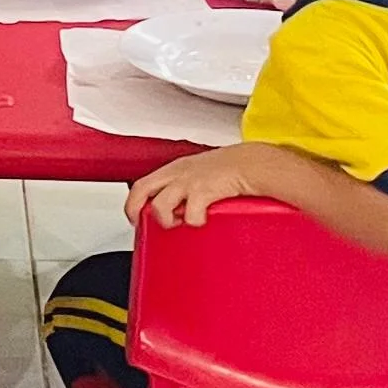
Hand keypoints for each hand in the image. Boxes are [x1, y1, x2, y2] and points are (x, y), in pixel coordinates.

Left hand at [131, 144, 275, 227]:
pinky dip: (193, 221)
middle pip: (141, 189)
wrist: (253, 163)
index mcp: (175, 169)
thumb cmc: (231, 169)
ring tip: (178, 222)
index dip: (134, 201)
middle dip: (135, 209)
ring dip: (165, 219)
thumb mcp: (202, 172)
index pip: (143, 182)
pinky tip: (202, 221)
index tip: (135, 214)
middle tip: (139, 223)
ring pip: (160, 205)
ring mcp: (188, 182)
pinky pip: (189, 214)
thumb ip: (187, 186)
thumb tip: (180, 206)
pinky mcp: (203, 191)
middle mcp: (178, 173)